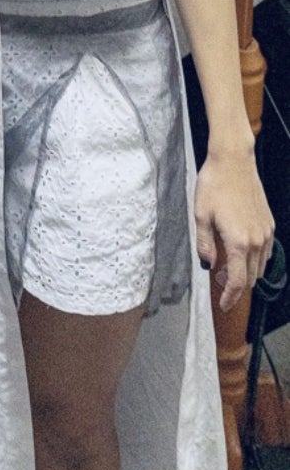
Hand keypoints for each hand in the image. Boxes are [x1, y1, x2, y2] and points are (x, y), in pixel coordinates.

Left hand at [194, 148, 273, 312]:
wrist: (234, 162)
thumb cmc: (214, 186)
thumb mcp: (200, 215)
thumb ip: (204, 245)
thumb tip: (208, 264)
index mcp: (238, 242)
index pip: (238, 282)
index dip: (230, 298)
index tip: (223, 306)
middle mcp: (256, 241)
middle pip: (251, 278)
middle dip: (236, 286)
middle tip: (218, 283)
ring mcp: (265, 233)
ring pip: (260, 266)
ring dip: (246, 273)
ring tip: (226, 268)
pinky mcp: (269, 224)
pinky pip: (265, 252)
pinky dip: (254, 259)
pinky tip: (240, 252)